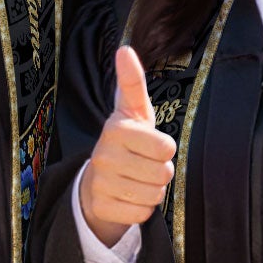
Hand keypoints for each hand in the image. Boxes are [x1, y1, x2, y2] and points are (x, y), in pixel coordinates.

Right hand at [78, 44, 176, 246]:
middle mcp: (104, 155)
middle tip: (144, 165)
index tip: (150, 144)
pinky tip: (127, 197)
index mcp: (116, 128)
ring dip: (152, 190)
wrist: (97, 181)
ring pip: (154, 195)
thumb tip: (124, 49)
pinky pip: (142, 213)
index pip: (166, 147)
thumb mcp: (132, 111)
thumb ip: (132, 82)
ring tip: (136, 180)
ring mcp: (100, 183)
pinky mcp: (101, 207)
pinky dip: (141, 208)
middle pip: (163, 173)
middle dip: (160, 172)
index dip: (164, 149)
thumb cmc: (126, 141)